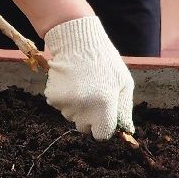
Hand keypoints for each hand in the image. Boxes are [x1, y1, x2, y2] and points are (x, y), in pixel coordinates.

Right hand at [42, 16, 134, 138]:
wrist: (77, 42)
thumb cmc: (105, 62)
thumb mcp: (124, 82)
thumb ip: (124, 109)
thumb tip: (126, 131)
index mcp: (104, 105)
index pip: (101, 135)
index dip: (104, 127)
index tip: (105, 117)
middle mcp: (83, 108)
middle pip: (84, 128)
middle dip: (90, 118)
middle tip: (94, 97)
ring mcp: (66, 104)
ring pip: (72, 117)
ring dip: (78, 107)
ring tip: (83, 85)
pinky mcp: (52, 98)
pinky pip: (61, 107)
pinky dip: (66, 99)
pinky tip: (71, 83)